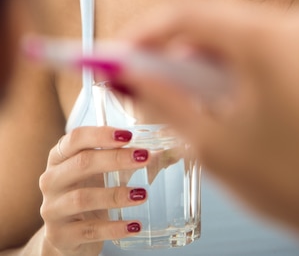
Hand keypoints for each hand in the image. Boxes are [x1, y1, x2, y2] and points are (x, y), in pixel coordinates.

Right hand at [39, 126, 148, 254]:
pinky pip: (89, 230)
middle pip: (82, 163)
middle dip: (116, 159)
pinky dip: (114, 227)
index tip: (128, 135)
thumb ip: (133, 158)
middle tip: (145, 157)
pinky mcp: (61, 236)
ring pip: (83, 198)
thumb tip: (174, 150)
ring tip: (143, 194)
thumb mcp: (103, 171)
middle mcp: (51, 179)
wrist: (67, 235)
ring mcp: (53, 209)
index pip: (76, 138)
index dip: (101, 134)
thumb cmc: (89, 190)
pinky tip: (135, 224)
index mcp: (60, 156)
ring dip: (116, 195)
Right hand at [113, 0, 298, 255]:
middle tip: (158, 77)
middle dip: (186, 49)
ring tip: (210, 96)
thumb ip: (164, 100)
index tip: (123, 52)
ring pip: (259, 32)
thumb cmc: (294, 185)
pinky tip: (258, 98)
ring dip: (226, 58)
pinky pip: (295, 47)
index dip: (147, 31)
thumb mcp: (213, 145)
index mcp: (268, 40)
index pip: (189, 14)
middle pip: (225, 21)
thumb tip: (129, 75)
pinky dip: (267, 64)